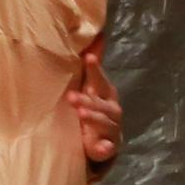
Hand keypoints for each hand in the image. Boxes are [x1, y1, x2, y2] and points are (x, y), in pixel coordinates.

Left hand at [69, 40, 120, 171]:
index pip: (101, 81)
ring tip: (81, 115)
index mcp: (105, 95)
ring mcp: (112, 130)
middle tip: (72, 97)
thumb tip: (98, 35)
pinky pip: (108, 149)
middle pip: (103, 104)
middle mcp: (112, 111)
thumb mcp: (89, 90)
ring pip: (105, 123)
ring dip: (94, 119)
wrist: (98, 143)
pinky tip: (102, 147)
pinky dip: (106, 148)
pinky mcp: (109, 149)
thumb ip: (91, 68)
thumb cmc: (91, 111)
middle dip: (89, 100)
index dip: (96, 70)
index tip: (88, 58)